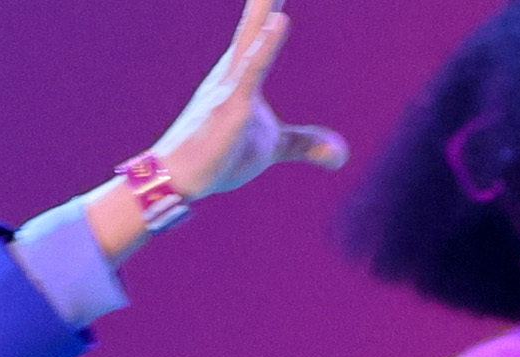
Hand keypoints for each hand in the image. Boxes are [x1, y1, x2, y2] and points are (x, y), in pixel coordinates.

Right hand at [150, 0, 344, 204]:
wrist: (178, 178)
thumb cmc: (219, 155)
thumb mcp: (271, 147)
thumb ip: (305, 143)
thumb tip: (341, 155)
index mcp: (241, 71)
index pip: (259, 28)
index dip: (269, 4)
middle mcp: (233, 70)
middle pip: (254, 23)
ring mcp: (230, 87)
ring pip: (253, 38)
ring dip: (265, 8)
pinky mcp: (231, 107)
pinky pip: (252, 72)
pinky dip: (266, 47)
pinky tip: (278, 21)